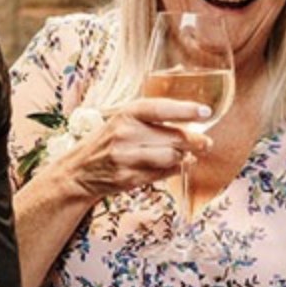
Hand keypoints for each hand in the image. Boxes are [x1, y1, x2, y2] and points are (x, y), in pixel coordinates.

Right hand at [57, 98, 211, 199]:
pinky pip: (163, 174)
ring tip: (189, 155)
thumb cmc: (108, 141)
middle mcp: (125, 134)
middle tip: (206, 143)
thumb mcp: (123, 120)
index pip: (160, 108)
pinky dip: (175, 170)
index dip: (186, 110)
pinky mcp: (129, 178)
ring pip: (172, 157)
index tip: (205, 112)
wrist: (79, 171)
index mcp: (126, 114)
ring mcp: (127, 158)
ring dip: (184, 157)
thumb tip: (192, 118)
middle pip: (173, 137)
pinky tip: (177, 166)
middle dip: (195, 141)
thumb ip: (152, 117)